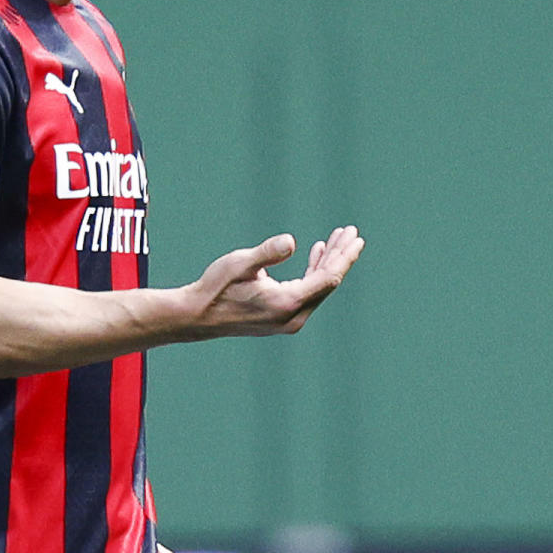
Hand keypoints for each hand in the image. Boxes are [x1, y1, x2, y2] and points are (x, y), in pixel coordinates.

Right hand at [187, 226, 363, 339]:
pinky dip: (313, 273)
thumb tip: (291, 241)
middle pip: (327, 283)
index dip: (344, 257)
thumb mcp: (239, 264)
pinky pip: (307, 293)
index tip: (356, 238)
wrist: (197, 317)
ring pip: (318, 288)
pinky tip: (316, 253)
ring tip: (336, 239)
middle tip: (350, 232)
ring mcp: (289, 320)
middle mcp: (293, 316)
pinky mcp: (282, 318)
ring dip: (327, 262)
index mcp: (287, 303)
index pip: (328, 278)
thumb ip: (267, 252)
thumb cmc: (216, 288)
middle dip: (339, 256)